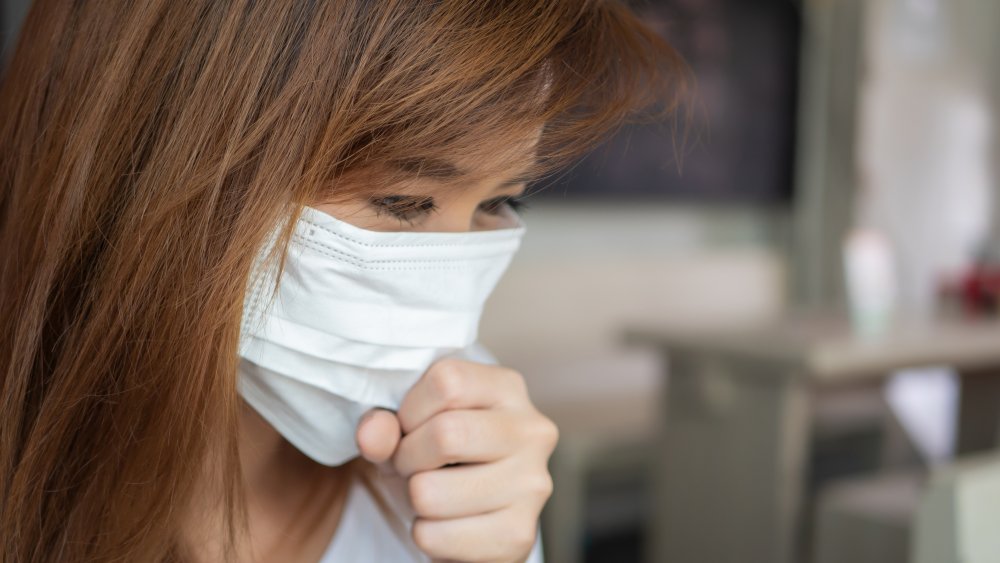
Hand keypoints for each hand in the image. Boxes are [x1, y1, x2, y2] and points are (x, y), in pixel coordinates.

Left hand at [355, 358, 558, 561]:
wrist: (470, 518)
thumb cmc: (439, 459)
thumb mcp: (408, 429)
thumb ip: (385, 423)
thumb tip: (372, 434)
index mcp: (508, 389)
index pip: (448, 381)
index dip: (410, 409)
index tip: (409, 427)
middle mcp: (531, 431)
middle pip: (446, 434)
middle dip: (407, 456)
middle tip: (410, 465)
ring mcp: (532, 484)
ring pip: (431, 492)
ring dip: (412, 498)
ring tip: (428, 493)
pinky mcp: (519, 534)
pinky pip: (435, 536)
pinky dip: (424, 534)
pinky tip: (444, 523)